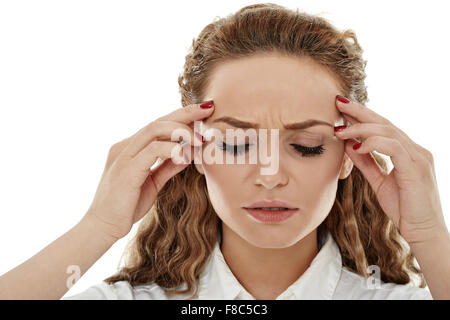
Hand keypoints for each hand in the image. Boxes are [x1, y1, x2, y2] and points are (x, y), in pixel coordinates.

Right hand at [82, 101, 213, 240]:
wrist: (103, 227)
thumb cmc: (127, 206)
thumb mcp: (153, 182)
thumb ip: (167, 167)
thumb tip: (188, 154)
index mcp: (130, 148)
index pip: (158, 125)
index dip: (181, 116)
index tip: (204, 112)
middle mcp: (125, 146)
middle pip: (158, 121)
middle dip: (185, 113)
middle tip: (208, 111)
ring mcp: (123, 156)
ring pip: (154, 129)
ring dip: (181, 131)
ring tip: (200, 139)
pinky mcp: (126, 169)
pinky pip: (151, 150)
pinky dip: (171, 149)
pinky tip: (186, 155)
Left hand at [333, 95, 446, 244]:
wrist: (424, 233)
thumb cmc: (404, 209)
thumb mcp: (379, 182)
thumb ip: (366, 163)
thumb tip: (349, 146)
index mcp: (407, 152)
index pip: (383, 127)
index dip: (362, 116)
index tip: (341, 109)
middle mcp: (415, 150)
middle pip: (385, 122)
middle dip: (360, 111)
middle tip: (338, 102)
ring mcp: (418, 157)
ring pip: (388, 131)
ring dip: (360, 128)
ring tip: (339, 130)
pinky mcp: (416, 168)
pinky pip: (394, 148)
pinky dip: (373, 143)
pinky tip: (356, 146)